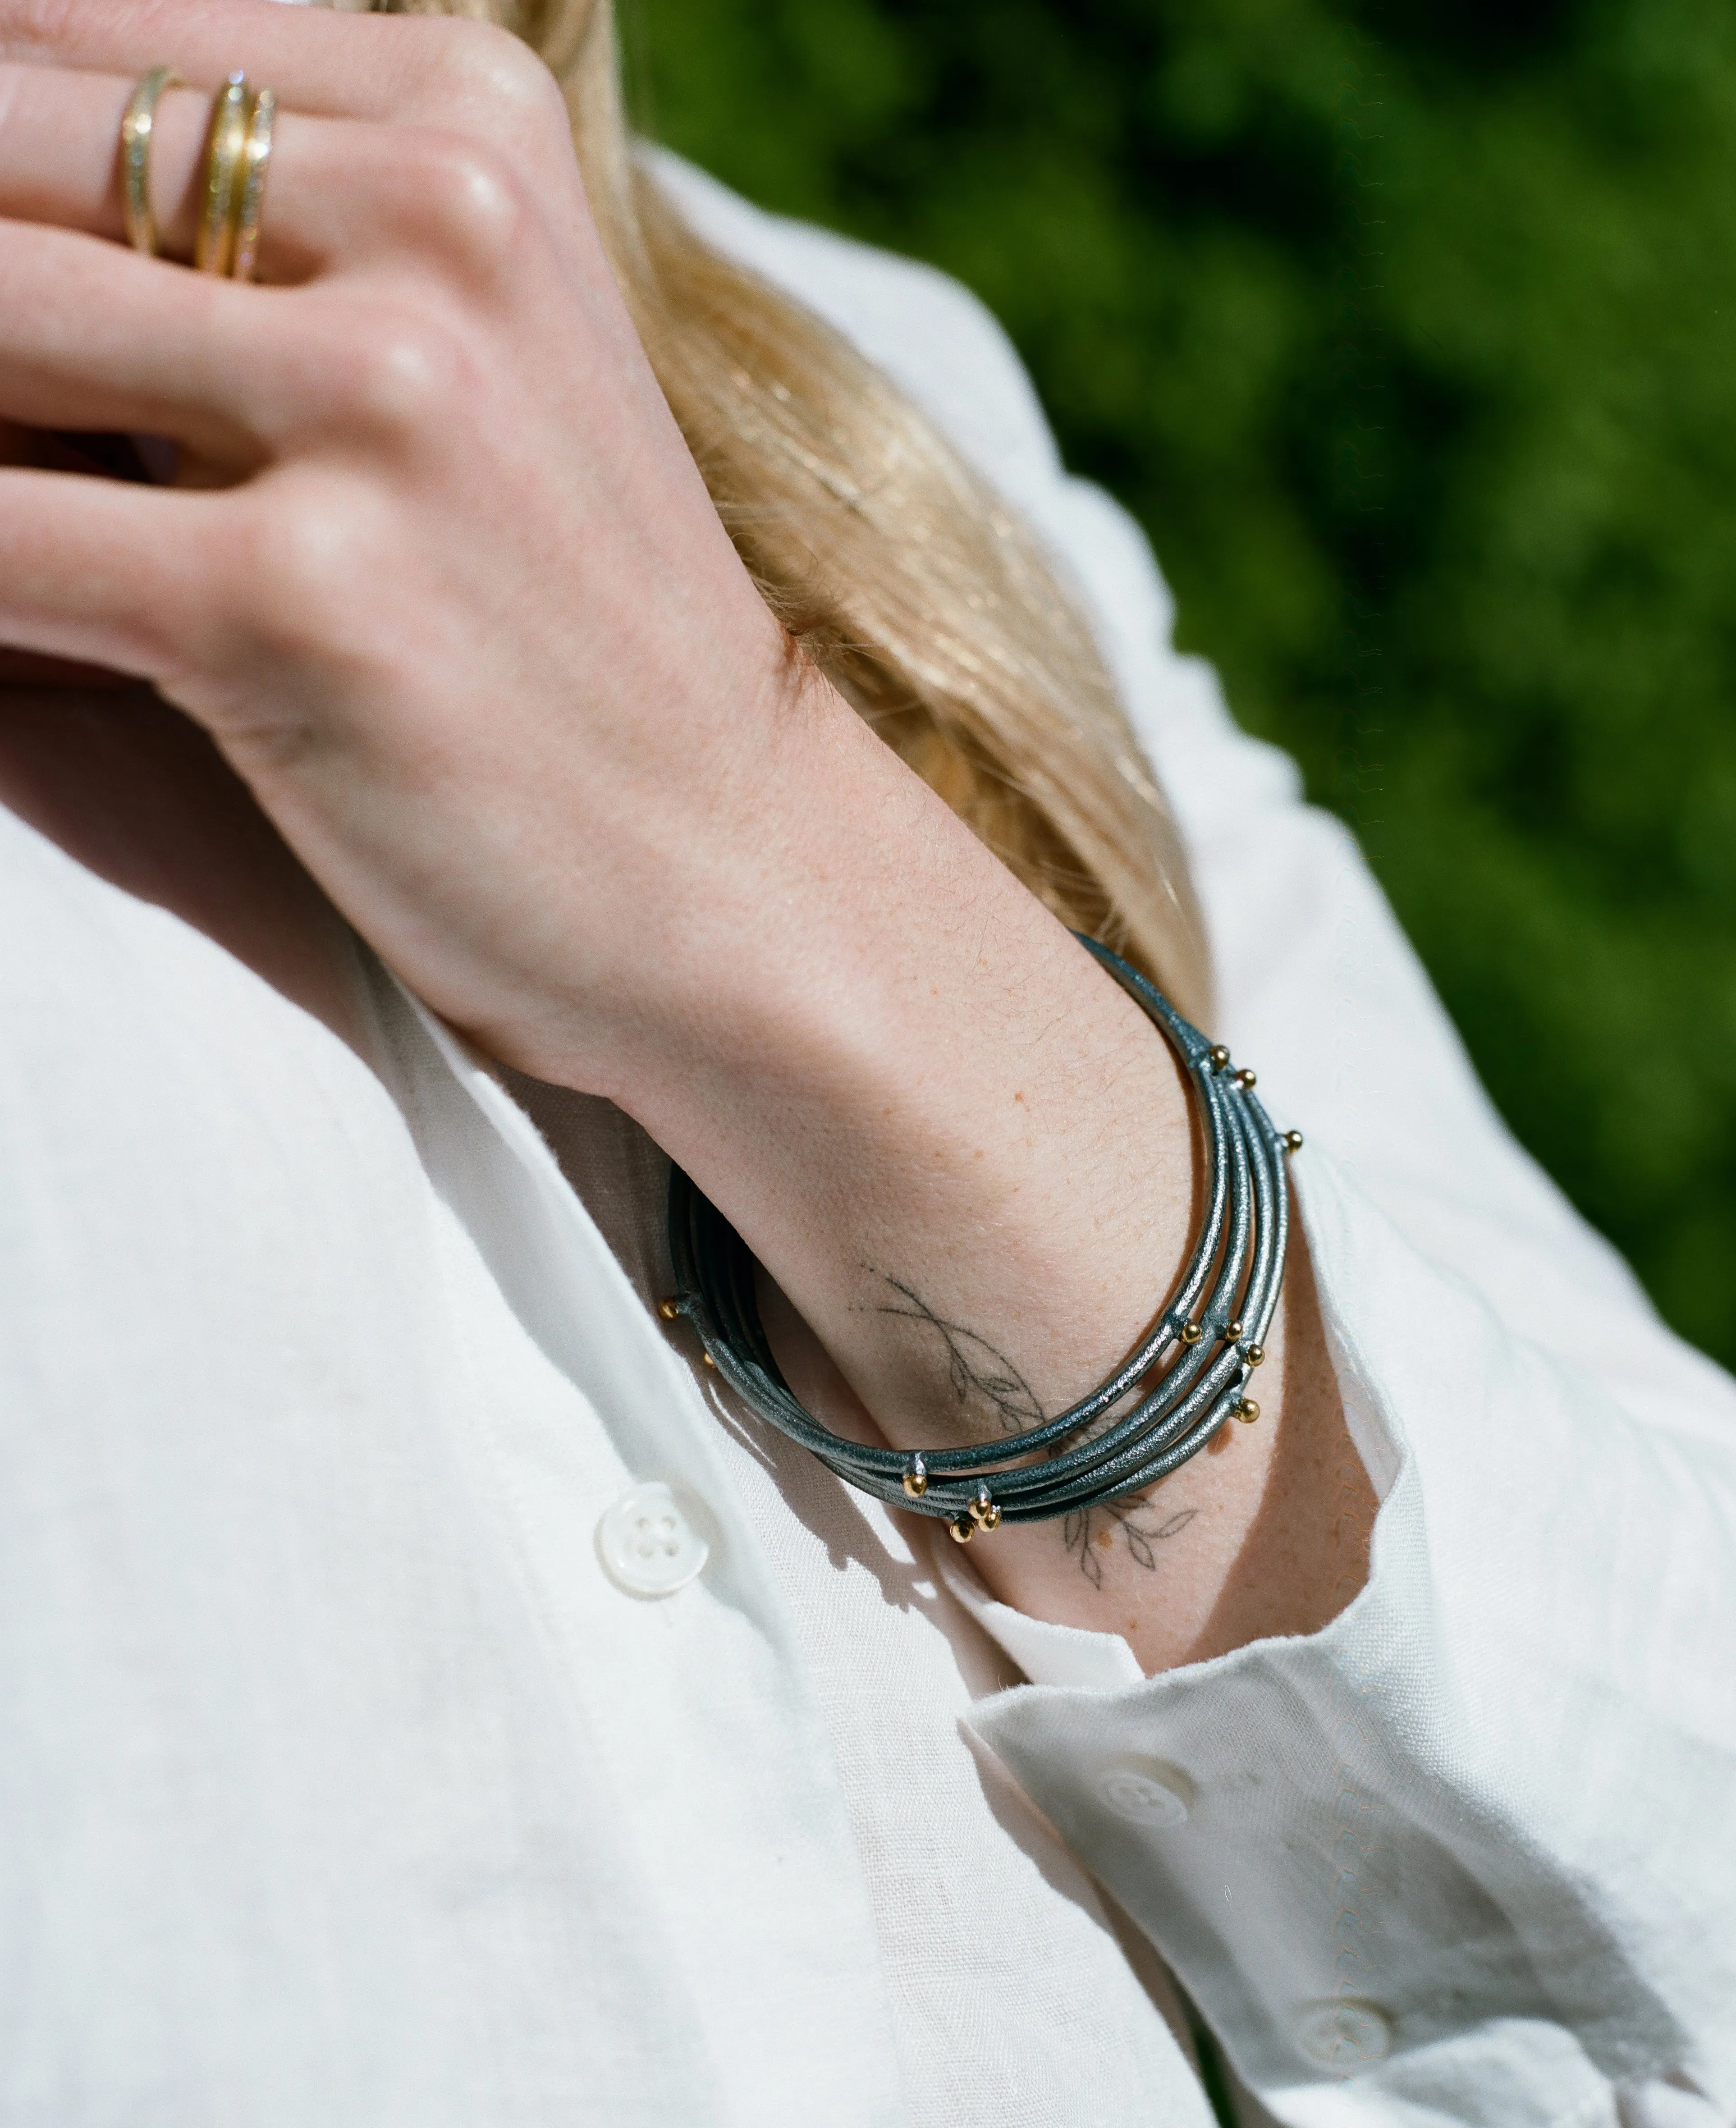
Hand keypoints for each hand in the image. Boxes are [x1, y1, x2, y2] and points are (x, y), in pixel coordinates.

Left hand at [0, 0, 822, 1084]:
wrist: (729, 867)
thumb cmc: (558, 639)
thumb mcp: (451, 370)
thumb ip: (233, 260)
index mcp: (469, 124)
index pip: (74, 33)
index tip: (17, 327)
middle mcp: (445, 221)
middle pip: (2, 151)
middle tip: (12, 417)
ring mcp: (394, 408)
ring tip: (28, 518)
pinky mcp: (313, 598)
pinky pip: (0, 544)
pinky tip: (11, 632)